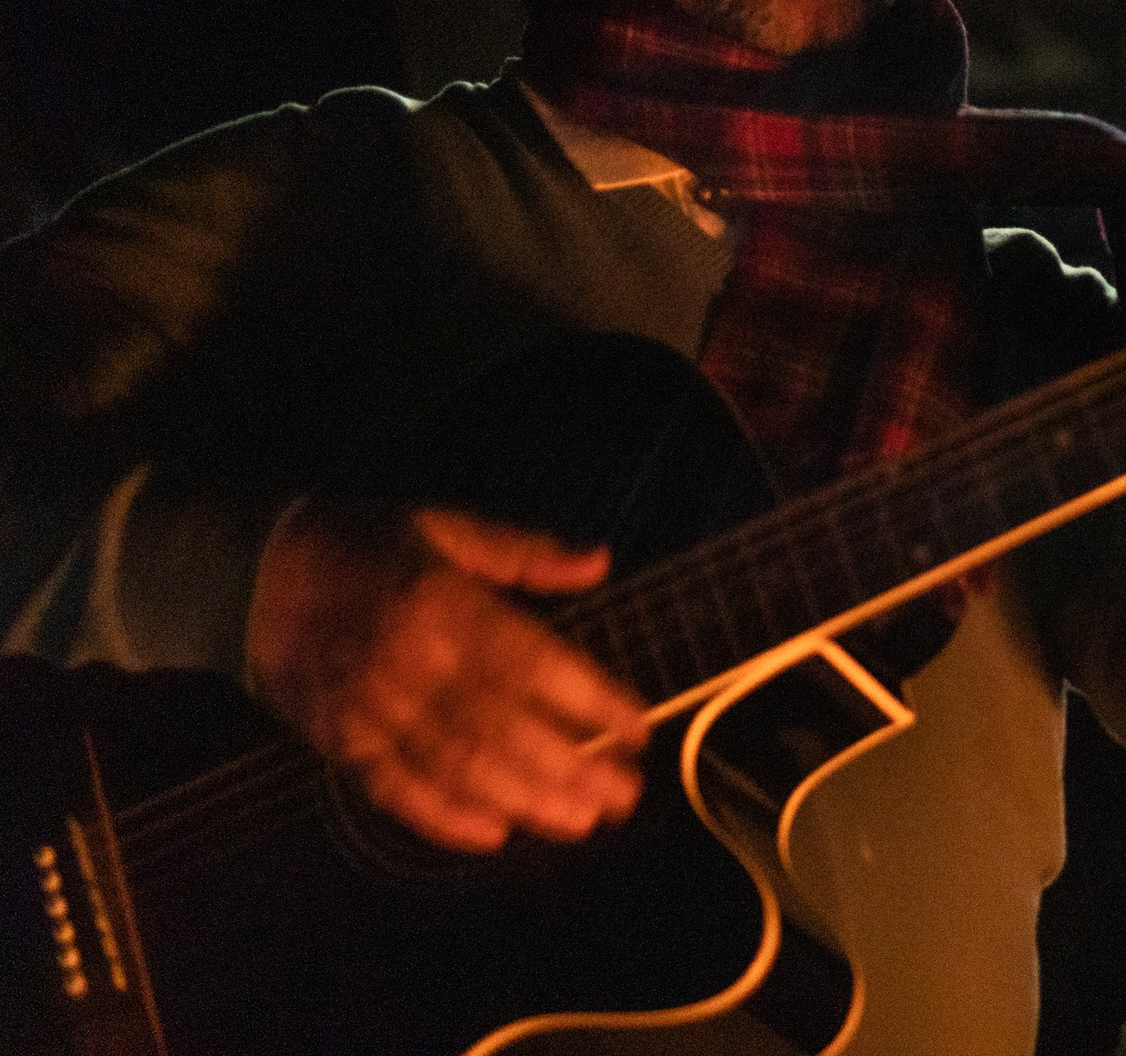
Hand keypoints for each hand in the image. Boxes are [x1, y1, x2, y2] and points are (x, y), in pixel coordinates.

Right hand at [245, 502, 648, 851]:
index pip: (533, 662)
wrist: (250, 574)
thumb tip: (600, 561)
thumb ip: (524, 552)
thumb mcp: (445, 526)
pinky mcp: (337, 742)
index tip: (639, 728)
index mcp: (444, 603)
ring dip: (523, 800)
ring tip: (579, 822)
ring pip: (454, 767)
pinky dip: (442, 819)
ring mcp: (369, 709)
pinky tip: (492, 836)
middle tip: (625, 797)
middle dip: (570, 768)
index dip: (590, 701)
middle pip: (501, 728)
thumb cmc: (364, 544)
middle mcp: (409, 662)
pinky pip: (392, 790)